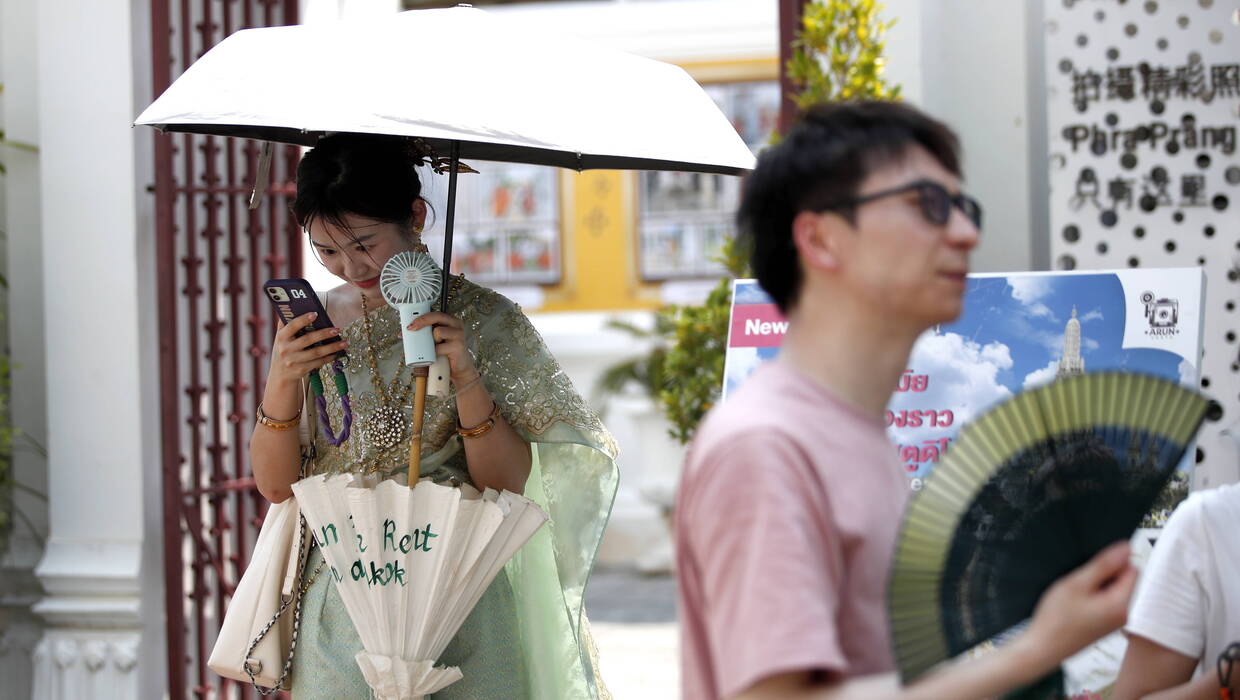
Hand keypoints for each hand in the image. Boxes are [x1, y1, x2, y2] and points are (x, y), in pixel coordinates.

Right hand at [268, 312, 348, 385]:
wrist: (280, 375)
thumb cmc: (284, 350)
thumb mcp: (281, 337)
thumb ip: (286, 323)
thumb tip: (296, 306)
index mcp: (281, 337)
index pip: (292, 326)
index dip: (303, 320)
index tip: (315, 314)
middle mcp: (286, 349)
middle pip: (308, 339)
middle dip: (324, 334)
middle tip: (337, 329)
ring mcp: (294, 361)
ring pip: (316, 352)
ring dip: (332, 347)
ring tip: (344, 342)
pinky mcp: (301, 370)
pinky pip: (318, 362)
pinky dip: (329, 357)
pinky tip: (337, 353)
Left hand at [407, 311, 476, 381]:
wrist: (458, 368)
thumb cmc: (445, 353)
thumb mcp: (434, 341)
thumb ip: (424, 334)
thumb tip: (404, 334)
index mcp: (450, 321)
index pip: (435, 314)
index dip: (421, 317)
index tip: (410, 324)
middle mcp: (456, 325)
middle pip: (438, 316)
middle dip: (422, 321)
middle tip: (412, 328)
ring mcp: (458, 335)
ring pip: (438, 331)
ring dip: (432, 341)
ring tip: (434, 347)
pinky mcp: (458, 346)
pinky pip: (440, 347)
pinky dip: (435, 353)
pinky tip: (437, 356)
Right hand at [1022, 541, 1137, 670]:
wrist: (1044, 647)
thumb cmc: (1057, 619)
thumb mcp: (1077, 583)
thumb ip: (1104, 565)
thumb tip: (1126, 548)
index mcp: (1121, 604)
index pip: (1133, 570)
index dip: (1113, 563)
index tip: (1092, 569)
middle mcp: (1124, 614)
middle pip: (1126, 581)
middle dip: (1105, 575)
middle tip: (1081, 583)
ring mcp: (1116, 621)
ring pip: (1115, 590)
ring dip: (1098, 586)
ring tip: (1077, 595)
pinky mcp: (1107, 625)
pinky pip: (1108, 602)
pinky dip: (1094, 597)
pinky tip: (1077, 604)